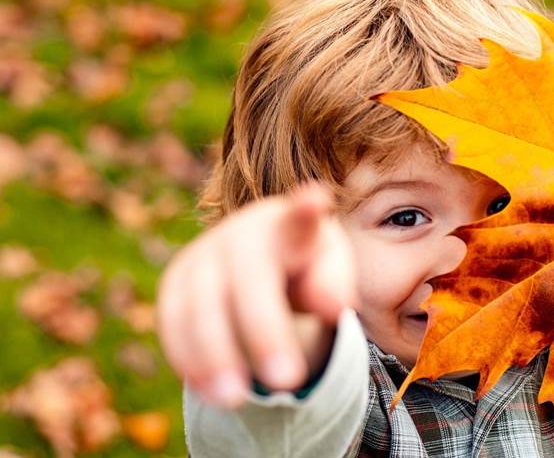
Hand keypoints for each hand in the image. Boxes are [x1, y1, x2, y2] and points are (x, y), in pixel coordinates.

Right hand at [156, 182, 356, 407]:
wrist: (259, 260)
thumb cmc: (304, 266)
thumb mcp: (329, 271)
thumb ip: (334, 284)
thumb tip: (333, 306)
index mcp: (288, 225)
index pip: (299, 216)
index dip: (306, 210)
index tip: (317, 200)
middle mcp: (240, 233)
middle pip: (248, 277)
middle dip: (265, 330)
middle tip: (288, 380)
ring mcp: (202, 255)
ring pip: (199, 304)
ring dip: (216, 355)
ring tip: (237, 400)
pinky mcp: (175, 283)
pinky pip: (172, 322)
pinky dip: (189, 358)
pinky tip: (210, 391)